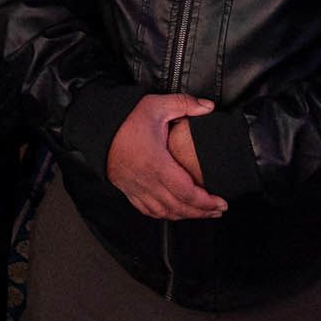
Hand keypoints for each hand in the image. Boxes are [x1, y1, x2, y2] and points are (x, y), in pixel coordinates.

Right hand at [106, 93, 225, 220]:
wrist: (99, 130)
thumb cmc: (126, 120)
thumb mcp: (156, 105)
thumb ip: (184, 104)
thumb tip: (208, 107)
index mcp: (156, 163)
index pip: (186, 192)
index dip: (206, 202)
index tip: (221, 202)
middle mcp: (147, 181)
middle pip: (179, 207)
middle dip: (202, 212)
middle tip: (218, 210)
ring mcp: (137, 188)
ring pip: (165, 212)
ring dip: (186, 216)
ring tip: (202, 213)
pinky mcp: (129, 190)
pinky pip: (150, 211)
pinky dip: (166, 215)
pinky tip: (175, 212)